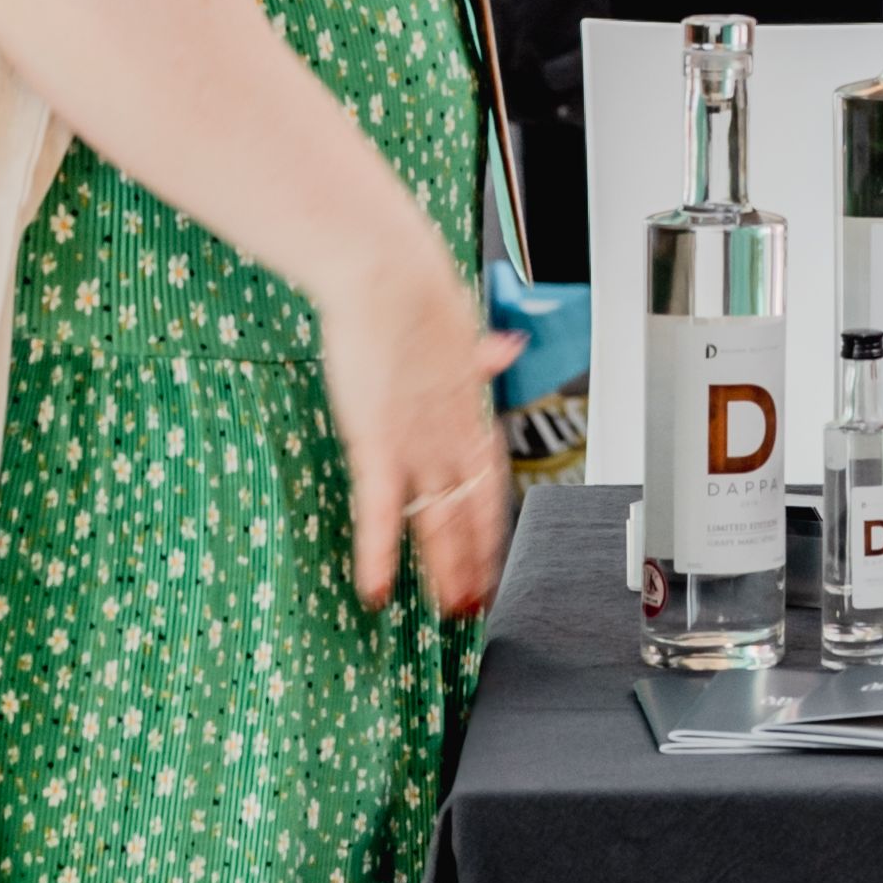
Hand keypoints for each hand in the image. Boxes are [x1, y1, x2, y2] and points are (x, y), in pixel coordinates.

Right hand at [313, 226, 522, 620]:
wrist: (386, 271)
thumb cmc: (411, 290)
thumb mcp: (458, 326)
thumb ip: (479, 353)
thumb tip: (504, 349)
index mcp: (468, 406)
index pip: (488, 480)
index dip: (492, 523)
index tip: (493, 555)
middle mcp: (450, 431)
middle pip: (469, 511)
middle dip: (473, 562)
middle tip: (475, 605)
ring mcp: (417, 441)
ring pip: (439, 521)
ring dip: (444, 570)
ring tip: (447, 611)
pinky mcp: (378, 441)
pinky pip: (382, 511)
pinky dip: (380, 554)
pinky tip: (378, 590)